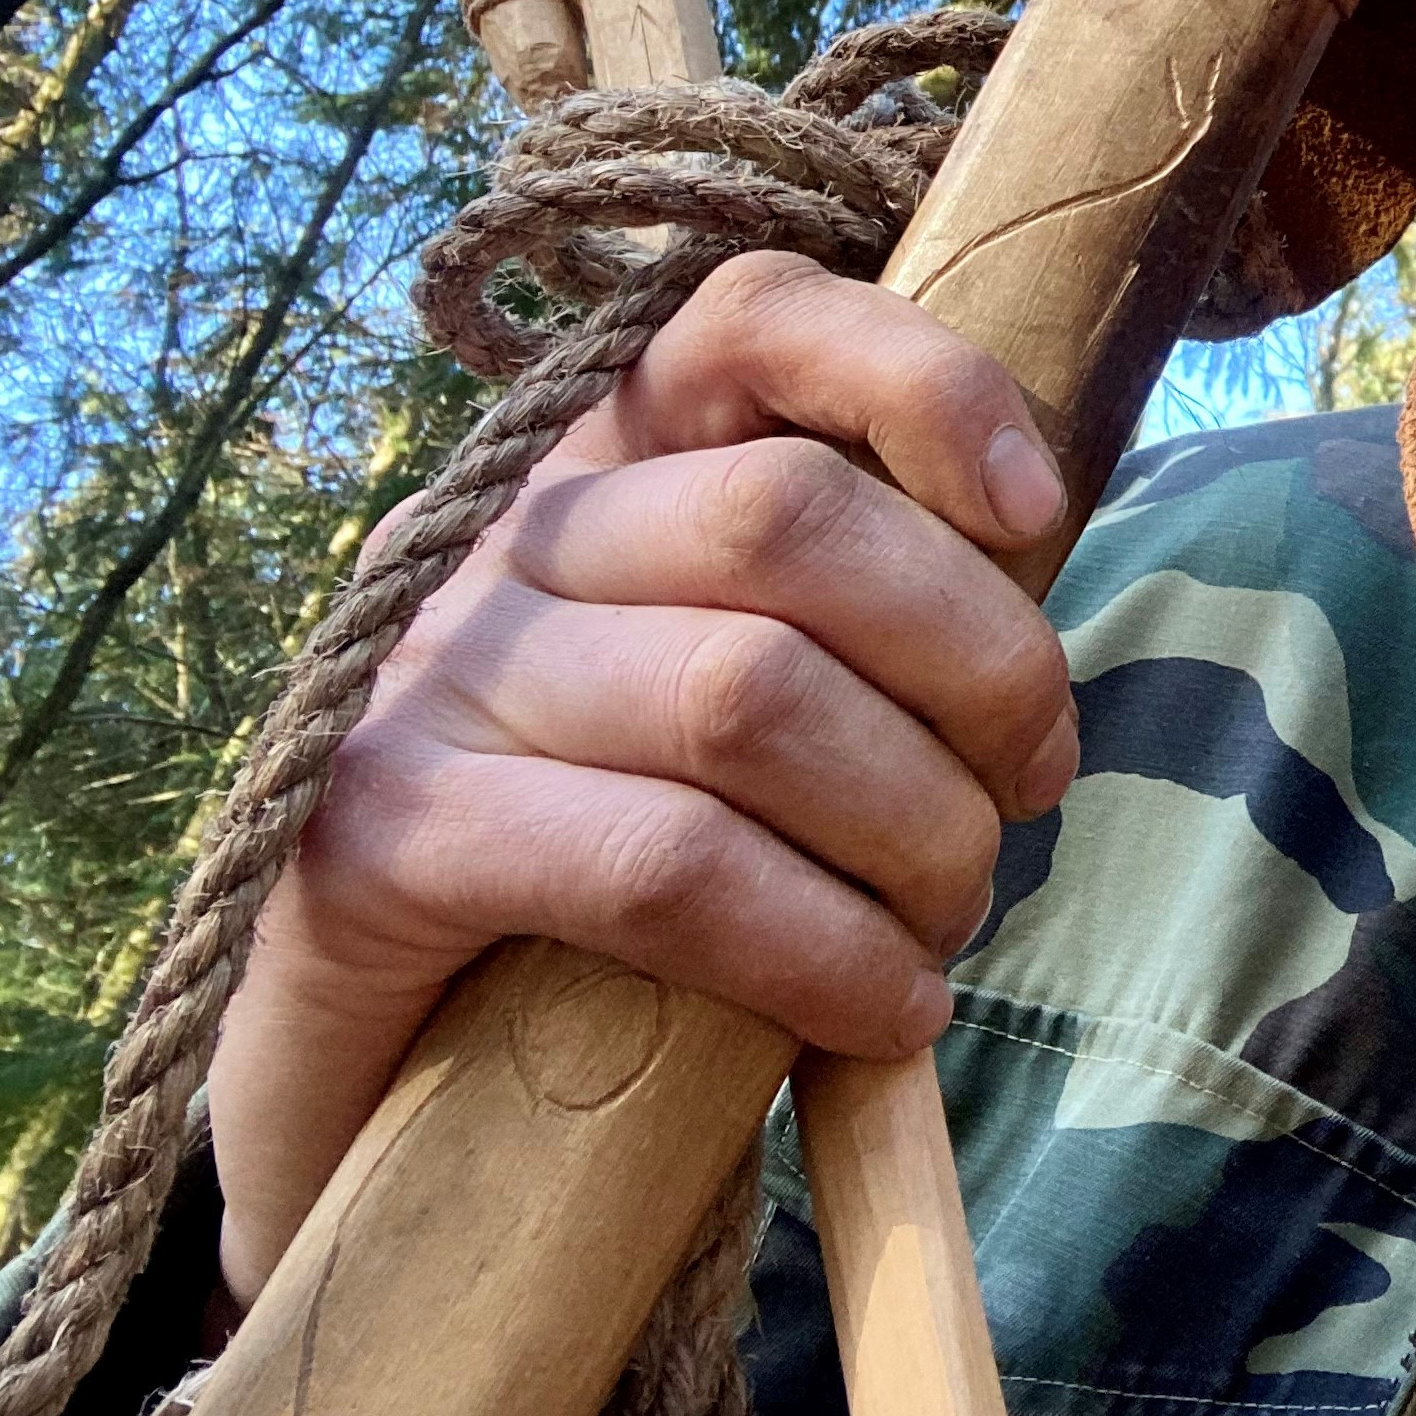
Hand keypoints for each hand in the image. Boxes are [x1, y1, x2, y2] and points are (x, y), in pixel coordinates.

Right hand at [203, 251, 1080, 1302]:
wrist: (377, 1096)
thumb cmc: (618, 882)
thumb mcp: (739, 707)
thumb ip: (858, 617)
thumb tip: (1039, 569)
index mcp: (604, 465)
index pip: (754, 320)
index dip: (922, 385)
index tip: (1035, 514)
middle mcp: (503, 538)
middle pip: (791, 517)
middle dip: (977, 661)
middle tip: (1028, 789)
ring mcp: (430, 678)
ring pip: (746, 694)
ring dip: (912, 828)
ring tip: (948, 923)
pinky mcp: (379, 840)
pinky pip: (663, 866)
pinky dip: (817, 947)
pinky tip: (882, 1014)